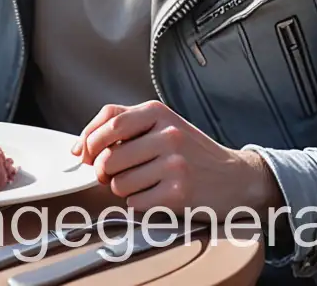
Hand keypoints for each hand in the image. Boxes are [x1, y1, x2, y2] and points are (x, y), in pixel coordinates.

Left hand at [71, 100, 284, 219]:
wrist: (236, 177)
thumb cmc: (192, 151)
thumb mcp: (163, 124)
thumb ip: (123, 125)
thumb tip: (80, 148)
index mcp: (159, 113)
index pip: (109, 121)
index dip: (89, 140)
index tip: (85, 154)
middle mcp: (168, 135)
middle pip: (109, 157)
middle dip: (104, 172)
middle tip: (114, 175)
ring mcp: (175, 164)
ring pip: (119, 183)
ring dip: (123, 189)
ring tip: (143, 183)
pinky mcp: (179, 193)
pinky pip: (135, 203)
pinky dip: (138, 203)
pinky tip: (155, 195)